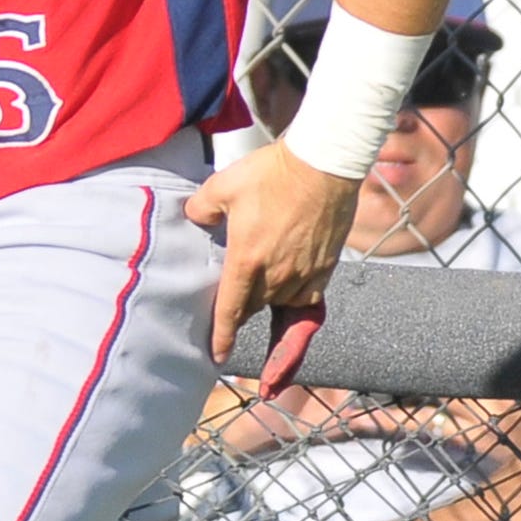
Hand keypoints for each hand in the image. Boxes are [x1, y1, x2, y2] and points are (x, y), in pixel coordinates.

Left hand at [185, 139, 356, 367]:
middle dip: (240, 318)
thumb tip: (194, 218)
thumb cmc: (270, 174)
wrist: (323, 165)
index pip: (231, 310)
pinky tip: (291, 309)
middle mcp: (278, 275)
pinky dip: (298, 311)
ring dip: (267, 312)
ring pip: (280, 305)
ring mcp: (306, 274)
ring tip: (262, 332)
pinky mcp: (326, 268)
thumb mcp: (220, 187)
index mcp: (247, 261)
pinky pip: (309, 301)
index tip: (217, 355)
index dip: (222, 335)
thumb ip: (200, 209)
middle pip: (253, 308)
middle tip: (228, 326)